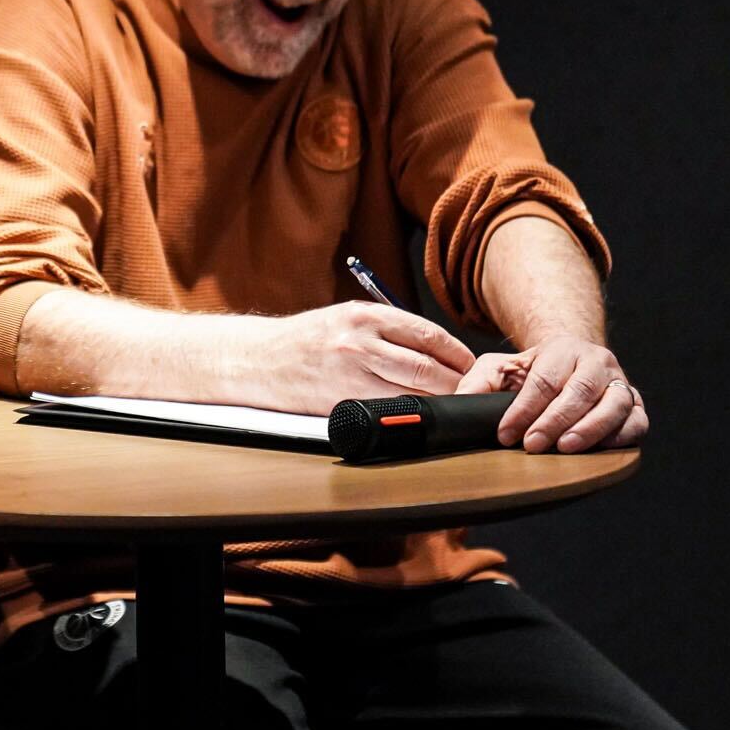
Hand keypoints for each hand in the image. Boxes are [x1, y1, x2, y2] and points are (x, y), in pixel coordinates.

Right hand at [259, 302, 475, 413]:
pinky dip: (412, 413)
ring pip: (413, 391)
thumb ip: (386, 328)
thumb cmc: (306, 339)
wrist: (259, 360)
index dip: (458, 353)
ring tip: (452, 404)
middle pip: (427, 366)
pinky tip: (421, 414)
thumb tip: (434, 348)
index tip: (471, 364)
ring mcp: (351, 373)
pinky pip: (390, 410)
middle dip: (456, 382)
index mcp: (364, 315)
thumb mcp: (345, 317)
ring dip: (439, 401)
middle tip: (471, 389)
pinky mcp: (342, 401)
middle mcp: (360, 341)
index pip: (429, 334)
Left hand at [459, 335, 647, 452]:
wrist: (571, 361)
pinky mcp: (634, 404)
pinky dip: (623, 435)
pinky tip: (602, 448)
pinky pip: (637, 420)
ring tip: (566, 448)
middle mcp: (596, 361)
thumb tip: (457, 402)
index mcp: (562, 349)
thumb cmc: (533, 370)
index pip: (543, 380)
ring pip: (613, 404)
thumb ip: (478, 383)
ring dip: (590, 428)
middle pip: (579, 391)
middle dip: (555, 420)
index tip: (506, 433)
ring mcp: (619, 382)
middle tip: (533, 445)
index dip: (524, 408)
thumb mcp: (500, 368)